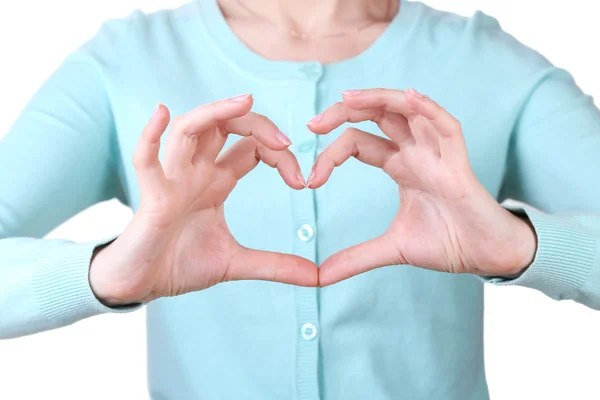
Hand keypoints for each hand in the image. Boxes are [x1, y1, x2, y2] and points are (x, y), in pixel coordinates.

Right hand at [90, 94, 317, 305]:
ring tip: (243, 102)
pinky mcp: (151, 197)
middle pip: (224, 126)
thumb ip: (276, 265)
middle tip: (285, 142)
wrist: (142, 285)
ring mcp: (173, 180)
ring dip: (215, 112)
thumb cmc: (181, 264)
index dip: (280, 156)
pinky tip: (162, 113)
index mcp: (217, 182)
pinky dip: (150, 136)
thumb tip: (317, 277)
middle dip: (256, 124)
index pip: (252, 148)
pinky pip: (146, 160)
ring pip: (189, 129)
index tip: (302, 183)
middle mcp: (196, 173)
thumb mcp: (236, 264)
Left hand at [307, 88, 536, 285]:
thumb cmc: (448, 242)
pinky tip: (410, 97)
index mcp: (400, 166)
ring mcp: (437, 155)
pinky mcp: (459, 165)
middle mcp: (416, 153)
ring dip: (379, 99)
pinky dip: (431, 110)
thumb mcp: (391, 249)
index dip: (331, 155)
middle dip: (345, 112)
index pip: (359, 143)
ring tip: (348, 98)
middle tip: (313, 124)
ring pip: (409, 111)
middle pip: (378, 115)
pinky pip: (447, 128)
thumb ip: (356, 258)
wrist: (486, 257)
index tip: (310, 180)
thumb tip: (320, 276)